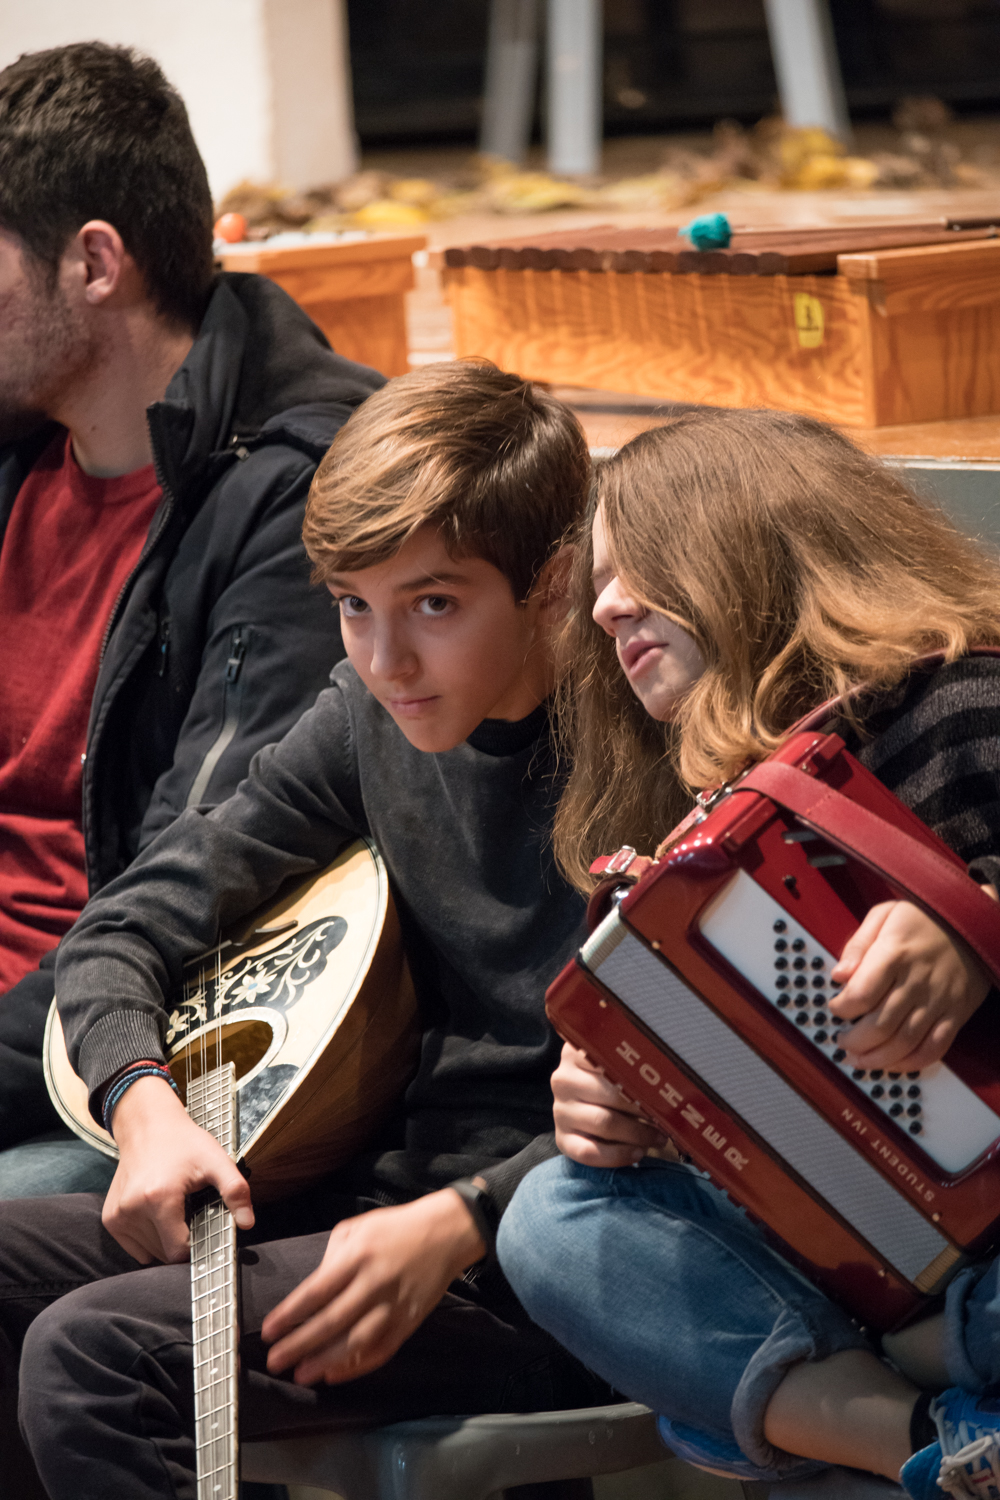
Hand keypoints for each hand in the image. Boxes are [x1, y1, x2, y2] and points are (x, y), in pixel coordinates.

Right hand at [102, 1075, 253, 1264]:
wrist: (147, 1126)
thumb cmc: (183, 1142)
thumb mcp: (216, 1160)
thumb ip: (235, 1191)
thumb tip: (248, 1222)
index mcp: (159, 1198)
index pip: (177, 1251)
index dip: (196, 1246)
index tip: (204, 1229)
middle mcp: (132, 1209)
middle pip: (163, 1253)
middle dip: (182, 1241)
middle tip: (191, 1214)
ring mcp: (117, 1215)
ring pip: (148, 1252)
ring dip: (164, 1241)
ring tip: (174, 1211)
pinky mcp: (110, 1218)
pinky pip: (134, 1247)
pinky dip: (149, 1239)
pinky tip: (158, 1215)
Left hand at [262, 1189, 484, 1384]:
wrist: (446, 1232)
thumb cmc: (395, 1227)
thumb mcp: (356, 1229)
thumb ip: (331, 1258)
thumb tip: (312, 1293)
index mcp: (357, 1257)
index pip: (316, 1292)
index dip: (290, 1315)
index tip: (268, 1331)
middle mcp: (374, 1283)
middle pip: (331, 1321)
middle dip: (299, 1345)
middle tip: (275, 1361)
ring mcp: (394, 1305)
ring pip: (356, 1342)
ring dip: (325, 1362)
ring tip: (300, 1375)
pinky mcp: (409, 1321)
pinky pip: (381, 1350)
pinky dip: (357, 1366)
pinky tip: (335, 1374)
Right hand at [552, 1040, 667, 1166]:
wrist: (580, 1106)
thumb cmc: (607, 1084)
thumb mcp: (614, 1066)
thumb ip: (631, 1067)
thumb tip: (670, 1080)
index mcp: (575, 1053)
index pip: (610, 1062)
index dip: (641, 1078)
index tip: (663, 1090)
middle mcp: (564, 1080)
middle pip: (611, 1094)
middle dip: (645, 1109)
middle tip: (667, 1119)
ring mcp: (560, 1111)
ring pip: (603, 1122)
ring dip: (637, 1133)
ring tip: (658, 1137)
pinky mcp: (562, 1139)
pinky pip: (589, 1152)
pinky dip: (618, 1155)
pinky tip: (637, 1153)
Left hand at [828, 895, 994, 1070]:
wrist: (973, 921)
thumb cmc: (924, 917)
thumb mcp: (885, 914)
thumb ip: (858, 944)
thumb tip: (838, 974)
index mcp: (895, 954)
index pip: (861, 994)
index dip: (841, 1008)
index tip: (835, 1008)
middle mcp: (917, 982)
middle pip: (880, 1025)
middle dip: (854, 1041)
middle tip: (842, 1041)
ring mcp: (939, 1001)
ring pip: (904, 1043)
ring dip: (876, 1058)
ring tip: (858, 1059)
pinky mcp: (956, 1014)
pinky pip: (934, 1048)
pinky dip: (911, 1063)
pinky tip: (892, 1064)